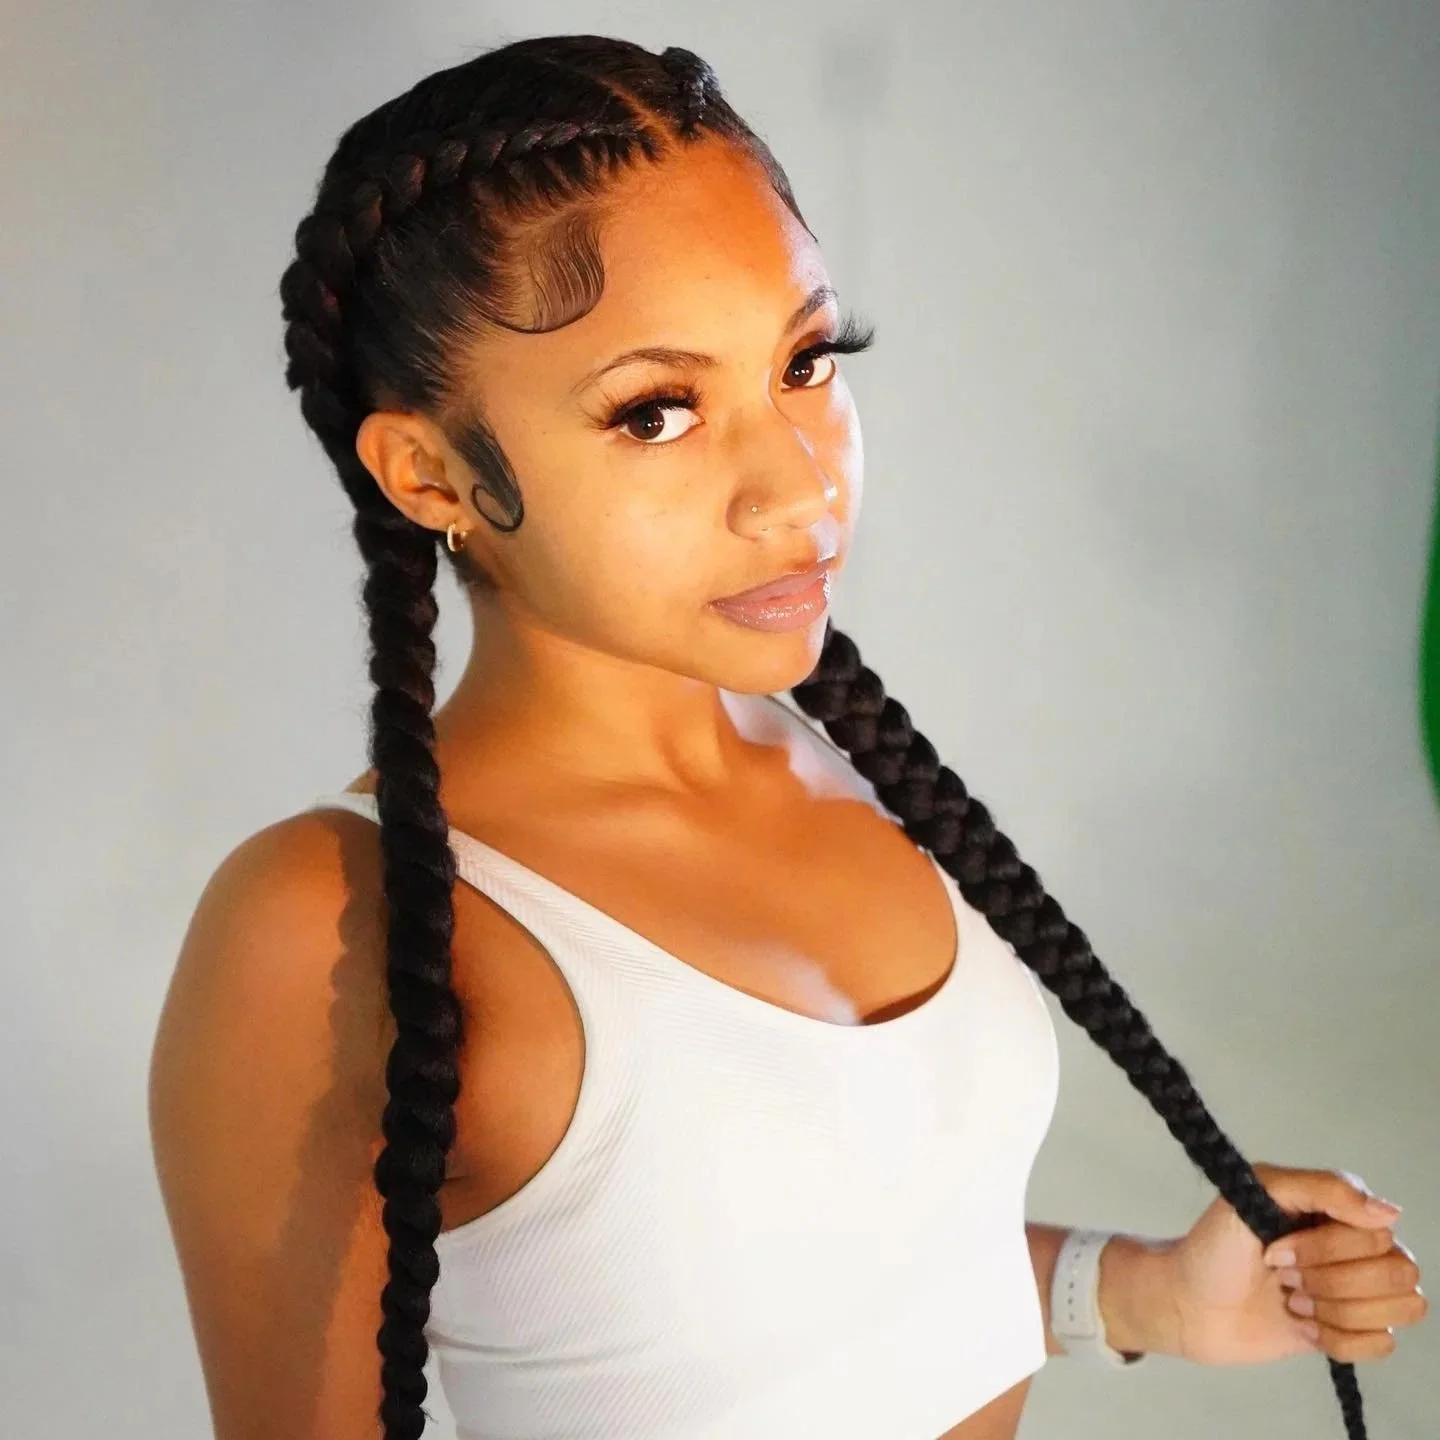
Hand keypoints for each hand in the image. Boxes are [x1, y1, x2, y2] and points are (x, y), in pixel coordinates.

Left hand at [1165, 1162, 1425, 1365]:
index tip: (1275, 1249)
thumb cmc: (1213, 1245)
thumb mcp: (1253, 1193)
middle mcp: (1355, 1246)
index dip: (1327, 1248)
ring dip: (1338, 1310)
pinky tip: (1303, 1326)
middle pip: (1398, 1272)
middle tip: (1283, 1277)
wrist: (1187, 1303)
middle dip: (1331, 1281)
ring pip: (1401, 1308)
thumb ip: (1322, 1188)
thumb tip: (1390, 1212)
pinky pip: (1382, 1344)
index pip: (1378, 1233)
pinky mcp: (1349, 1333)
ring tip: (1292, 1300)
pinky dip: (1339, 1339)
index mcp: (1336, 1208)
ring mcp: (1355, 1291)